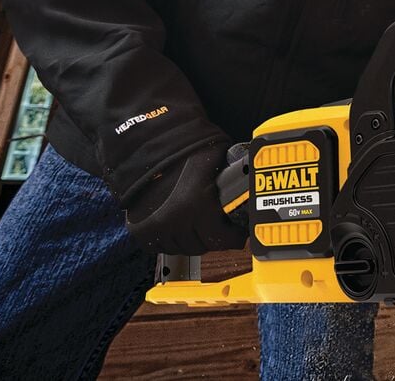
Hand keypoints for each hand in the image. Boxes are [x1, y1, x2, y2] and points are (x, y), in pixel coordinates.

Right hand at [124, 141, 246, 253]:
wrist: (149, 146)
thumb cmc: (185, 148)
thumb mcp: (219, 157)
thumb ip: (236, 175)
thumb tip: (252, 183)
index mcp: (199, 205)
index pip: (225, 239)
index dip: (235, 236)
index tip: (238, 232)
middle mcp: (177, 220)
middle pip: (204, 246)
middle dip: (214, 237)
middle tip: (218, 225)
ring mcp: (157, 227)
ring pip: (184, 248)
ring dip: (193, 239)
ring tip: (199, 223)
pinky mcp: (141, 231)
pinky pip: (164, 247)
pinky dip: (173, 240)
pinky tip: (180, 226)